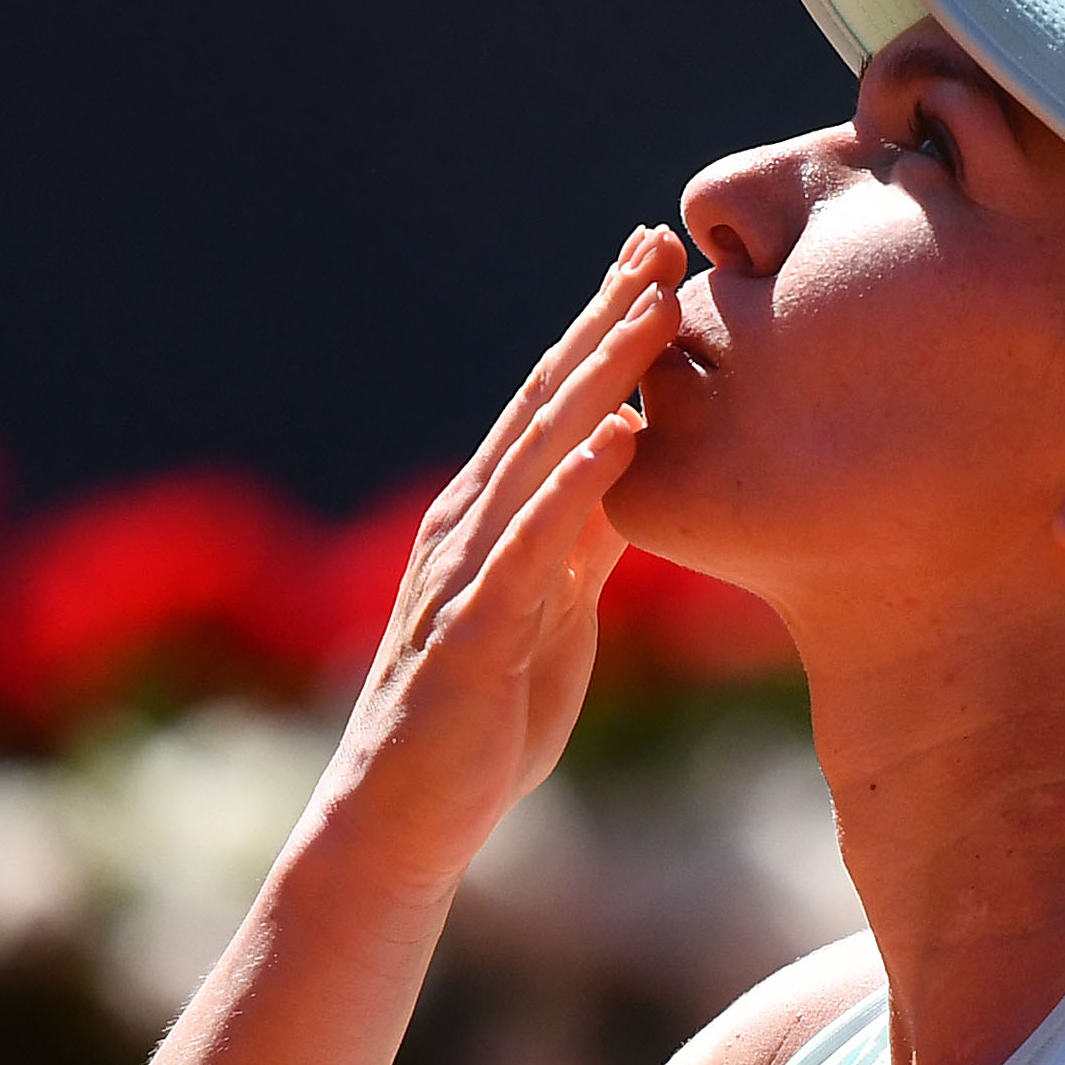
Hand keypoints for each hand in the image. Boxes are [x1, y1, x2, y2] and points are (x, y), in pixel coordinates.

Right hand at [313, 224, 687, 890]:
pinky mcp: (474, 631)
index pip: (553, 401)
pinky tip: (621, 434)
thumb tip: (631, 469)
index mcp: (490, 515)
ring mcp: (466, 572)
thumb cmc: (482, 719)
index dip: (601, 327)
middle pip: (545, 401)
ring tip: (653, 310)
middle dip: (603, 319)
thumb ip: (581, 539)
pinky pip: (531, 545)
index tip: (654, 259)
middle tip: (659, 243)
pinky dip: (575, 484)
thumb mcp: (551, 610)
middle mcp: (469, 524)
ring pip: (538, 453)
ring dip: (598, 376)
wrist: (405, 821)